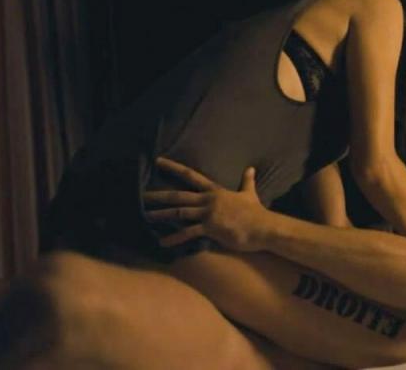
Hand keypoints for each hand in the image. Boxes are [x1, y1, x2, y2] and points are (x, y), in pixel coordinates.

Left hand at [143, 157, 269, 251]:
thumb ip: (247, 181)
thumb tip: (251, 168)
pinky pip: (188, 233)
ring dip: (161, 215)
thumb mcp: (250, 194)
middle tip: (142, 195)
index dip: (173, 168)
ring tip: (146, 216)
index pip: (190, 175)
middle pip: (178, 195)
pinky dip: (174, 239)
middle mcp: (208, 200)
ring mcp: (208, 213)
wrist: (263, 227)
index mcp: (214, 190)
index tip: (158, 161)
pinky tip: (162, 243)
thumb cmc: (256, 213)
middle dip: (159, 195)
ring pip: (179, 212)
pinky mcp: (210, 228)